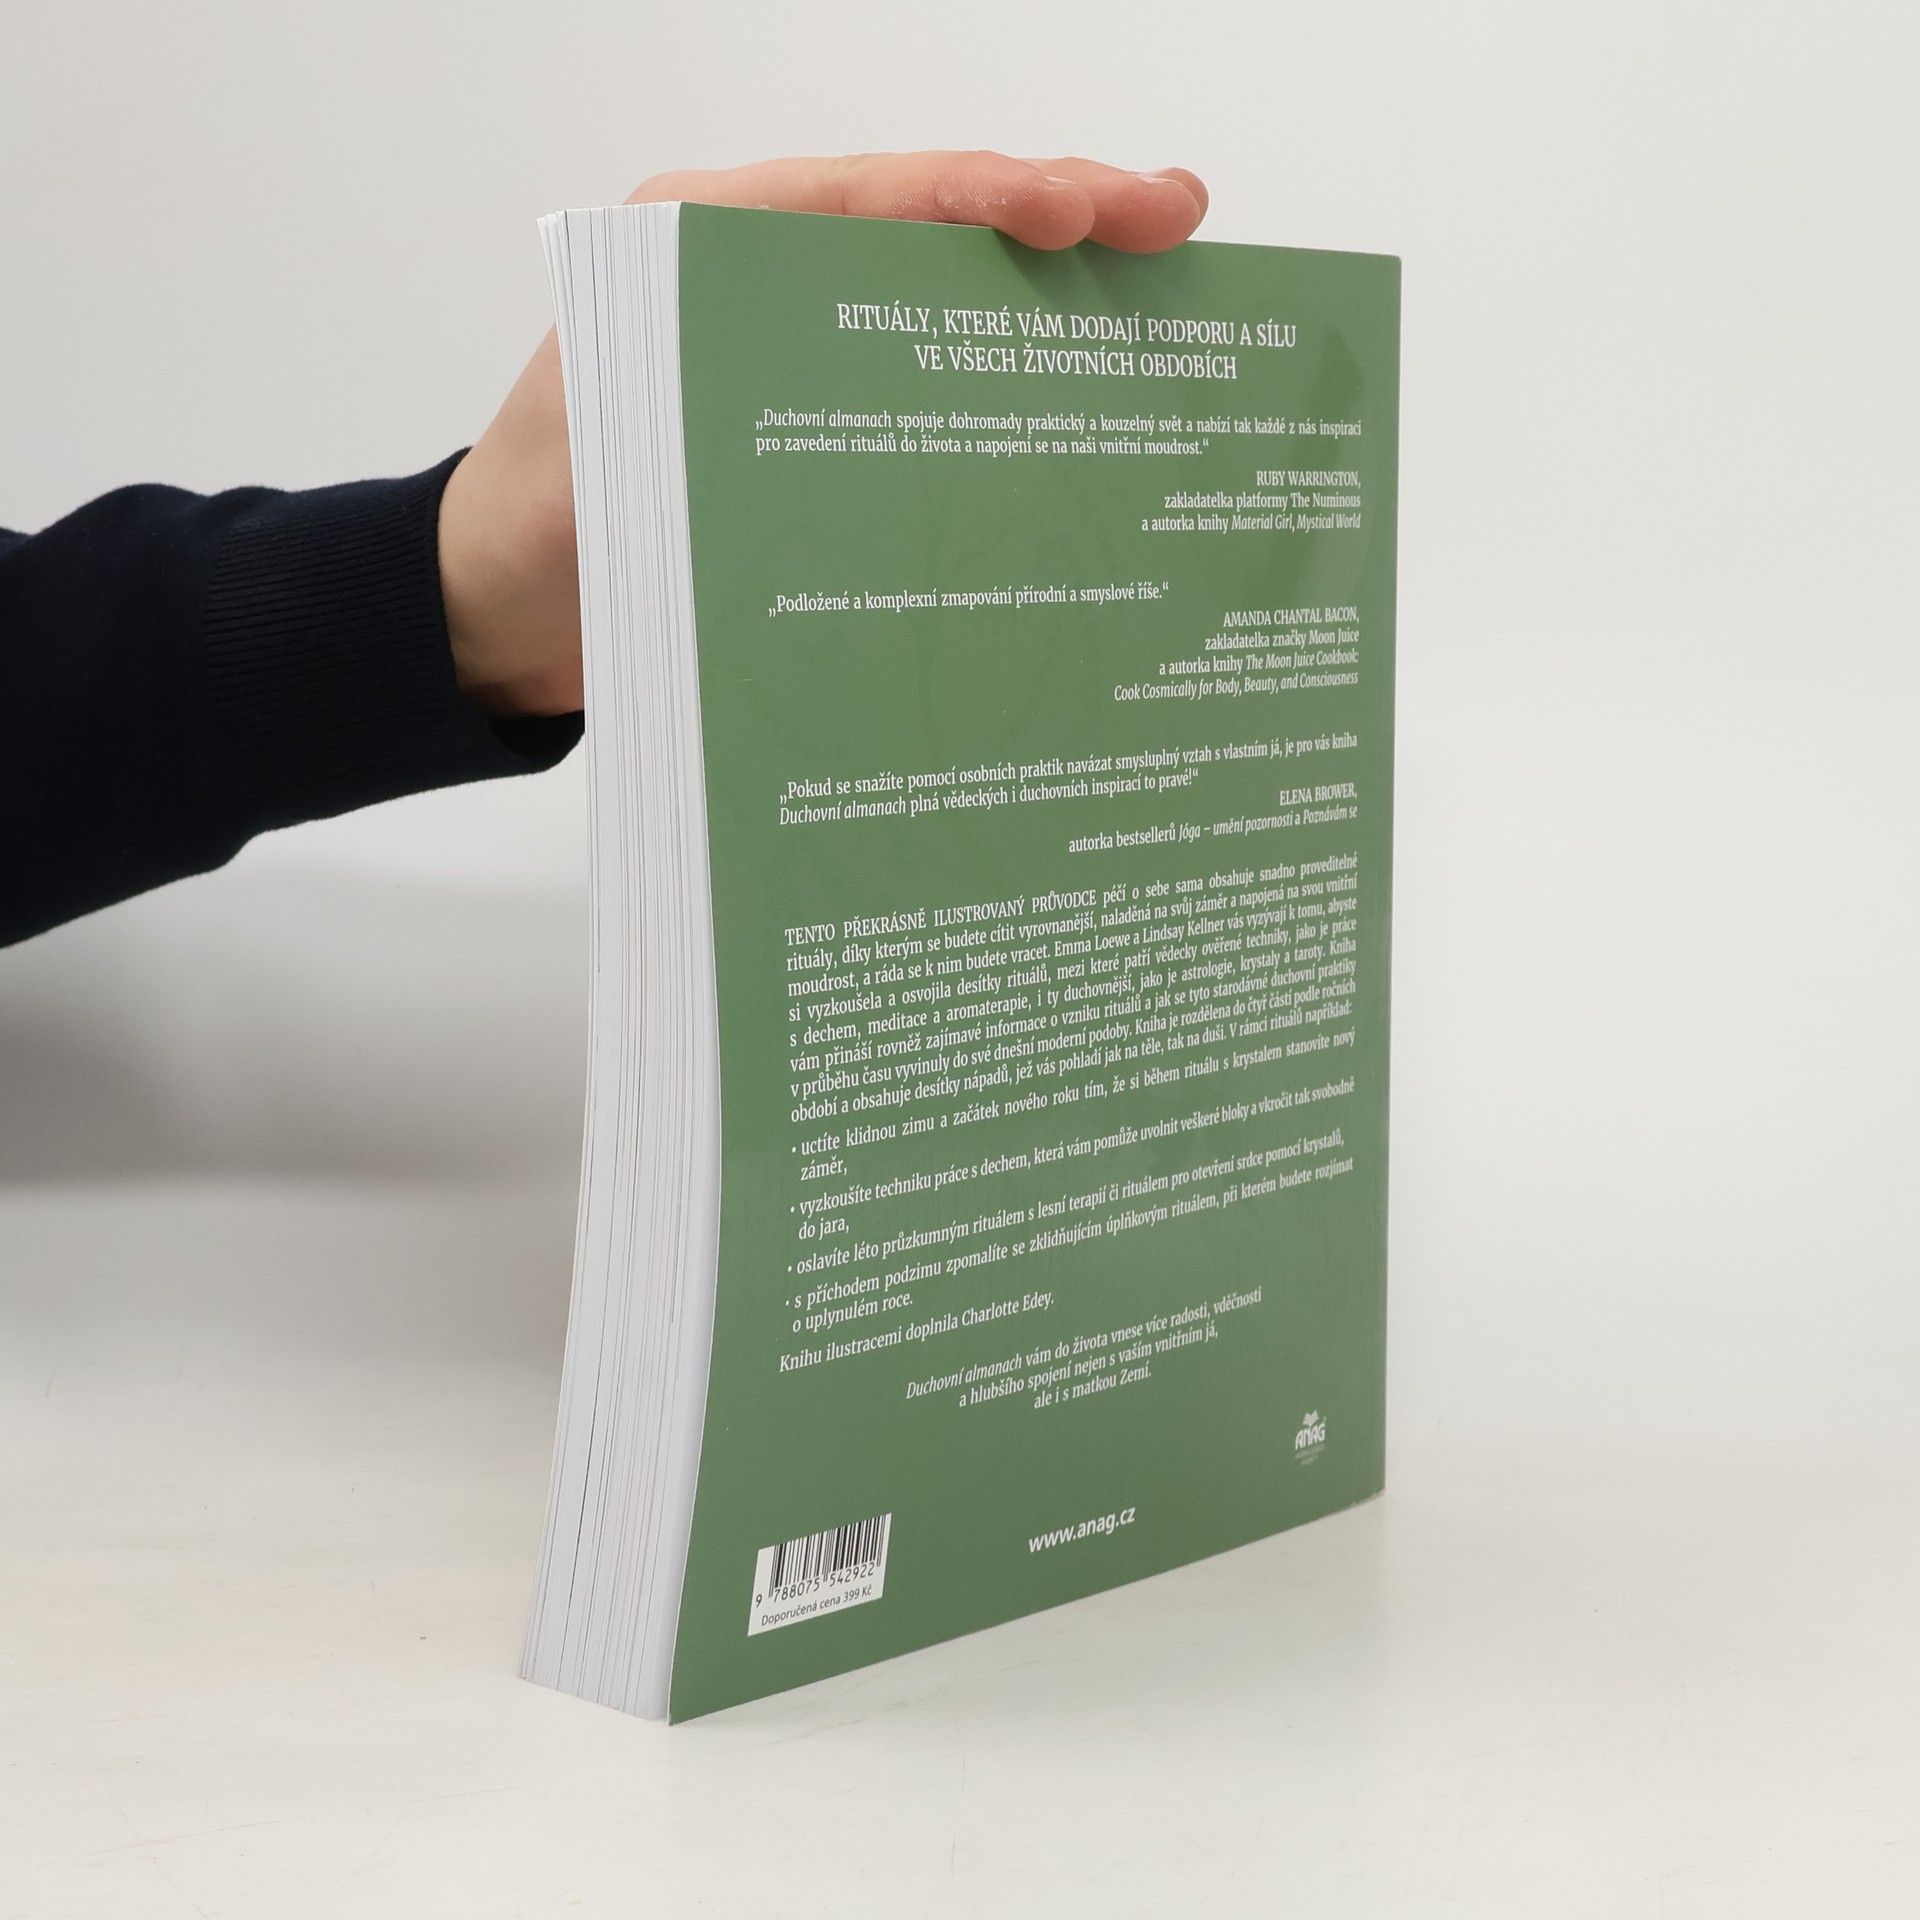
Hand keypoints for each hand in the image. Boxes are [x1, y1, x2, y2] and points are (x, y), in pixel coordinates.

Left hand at [438, 152, 1209, 716]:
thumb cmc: (541, 531)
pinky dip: (1013, 369)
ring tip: (1170, 280)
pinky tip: (1092, 385)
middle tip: (1178, 221)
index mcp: (702, 249)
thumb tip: (842, 443)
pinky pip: (932, 372)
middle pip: (930, 222)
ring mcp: (800, 341)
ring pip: (947, 291)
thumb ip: (699, 427)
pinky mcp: (824, 416)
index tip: (1087, 215)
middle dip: (1059, 212)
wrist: (499, 605)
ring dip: (1056, 285)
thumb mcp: (604, 472)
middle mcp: (761, 275)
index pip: (870, 196)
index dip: (987, 196)